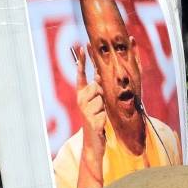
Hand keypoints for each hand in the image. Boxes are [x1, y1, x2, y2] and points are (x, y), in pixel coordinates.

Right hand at [72, 45, 106, 175]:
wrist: (94, 141)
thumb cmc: (97, 119)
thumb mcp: (98, 102)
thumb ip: (98, 89)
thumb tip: (100, 75)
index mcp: (81, 94)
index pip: (81, 75)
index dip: (82, 60)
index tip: (83, 46)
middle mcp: (80, 100)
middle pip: (97, 86)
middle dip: (102, 95)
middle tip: (100, 108)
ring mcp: (85, 110)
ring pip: (102, 99)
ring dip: (105, 108)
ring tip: (101, 116)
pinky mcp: (91, 119)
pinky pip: (105, 111)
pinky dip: (106, 118)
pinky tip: (101, 124)